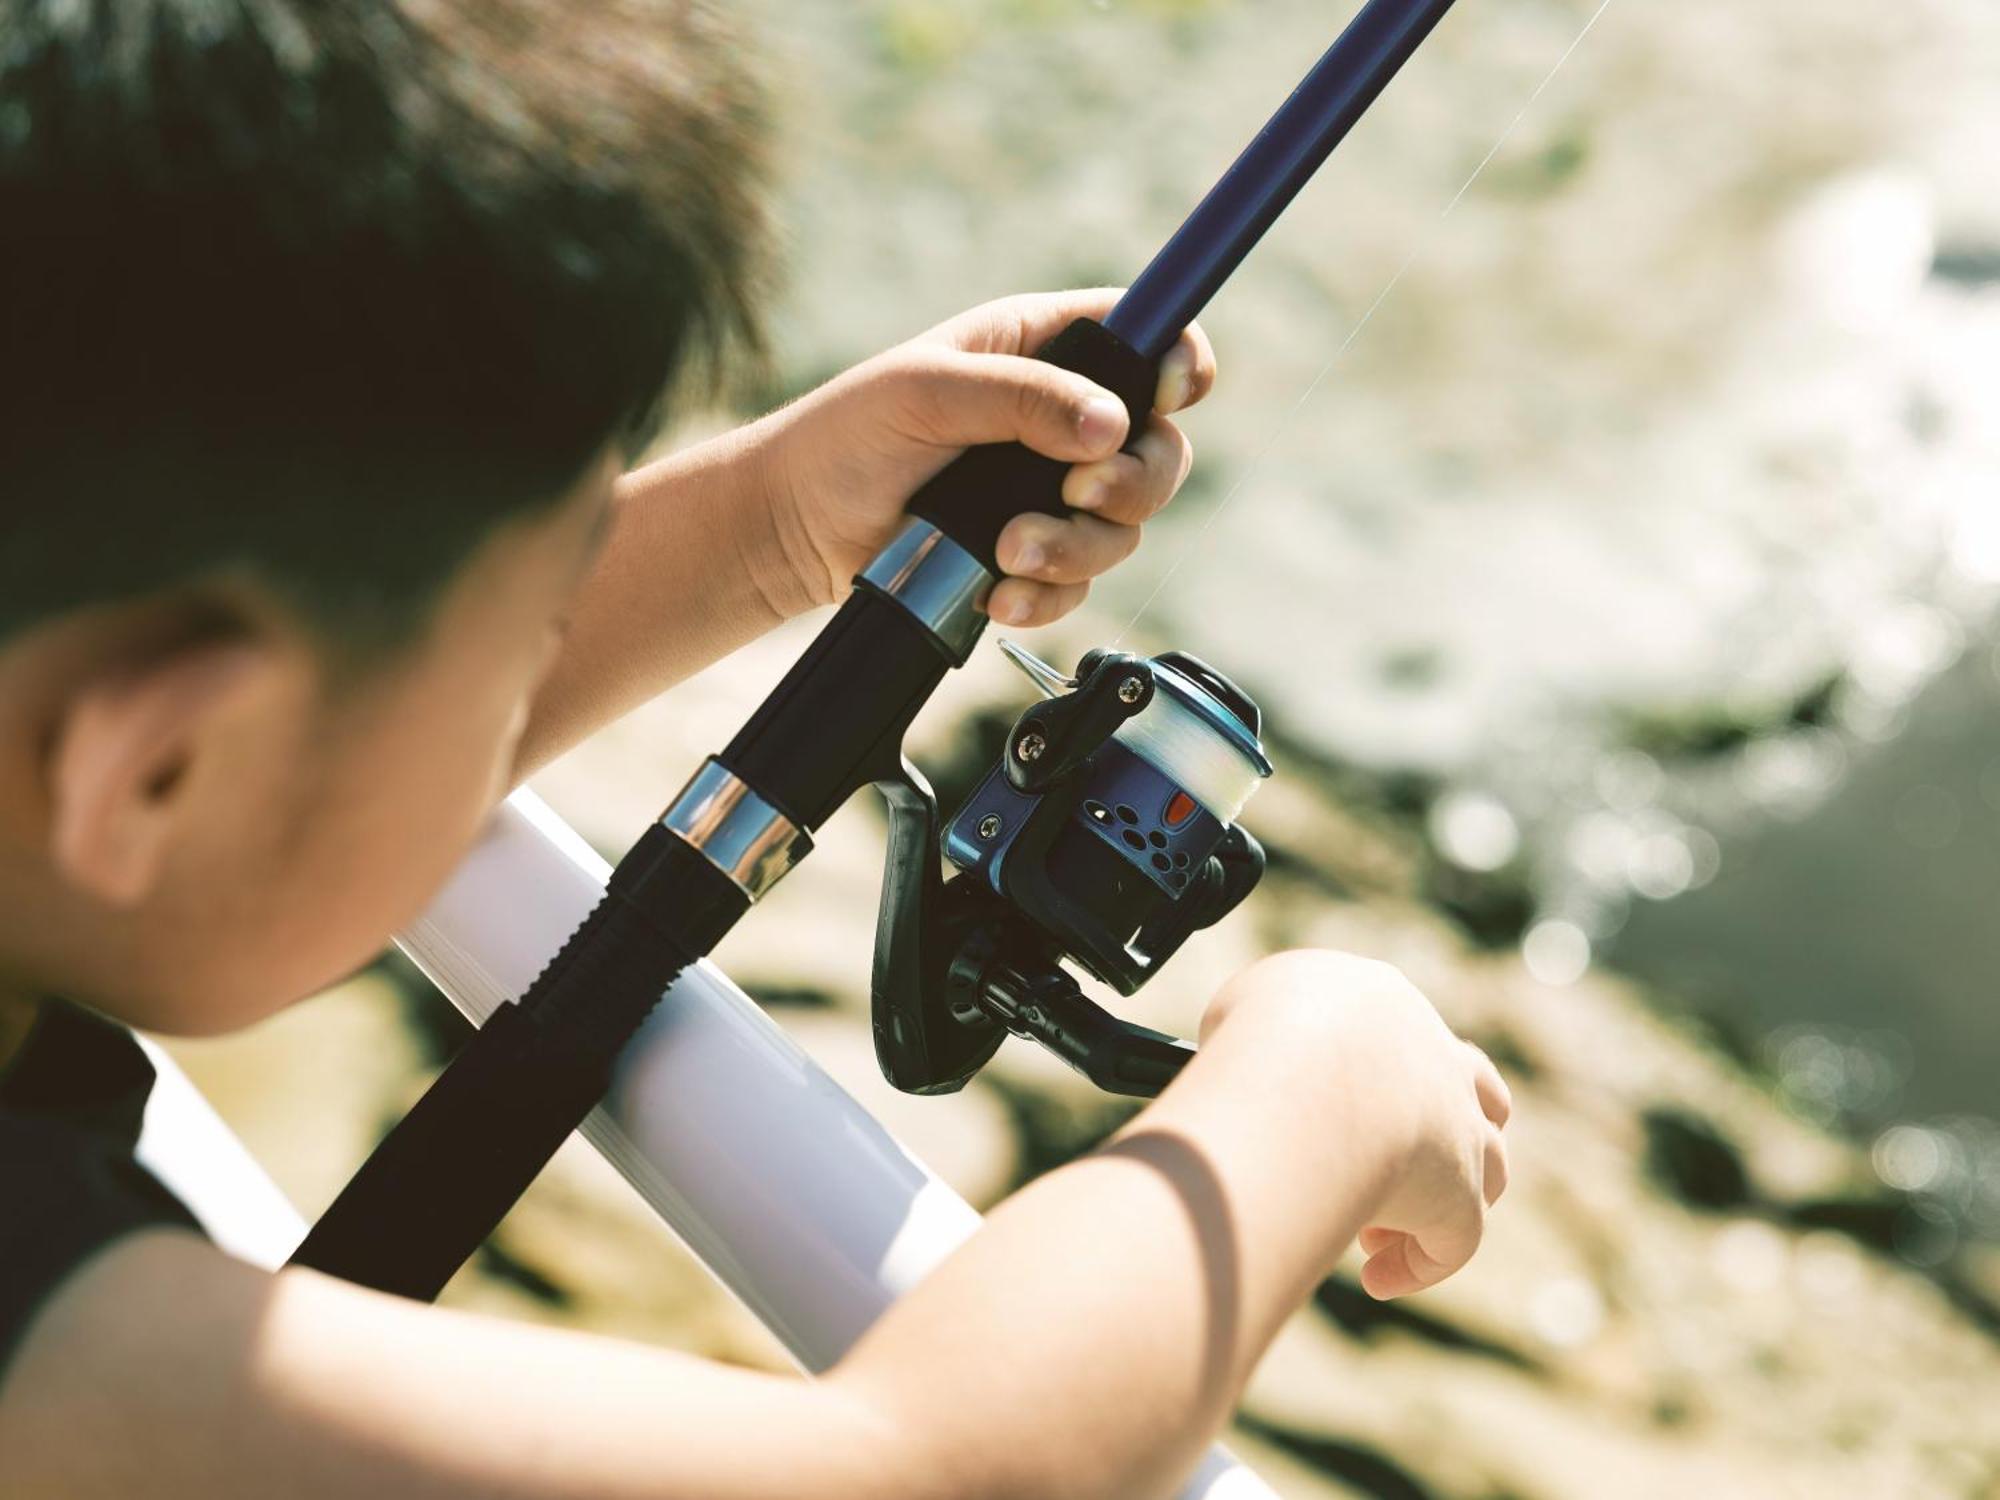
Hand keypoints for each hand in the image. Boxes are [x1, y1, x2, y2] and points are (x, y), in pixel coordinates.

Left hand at [752, 289, 1214, 625]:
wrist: (796, 529)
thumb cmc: (847, 437)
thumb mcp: (928, 391)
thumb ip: (1021, 398)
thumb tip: (1109, 425)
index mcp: (1041, 350)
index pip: (1145, 337)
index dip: (1178, 359)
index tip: (1172, 392)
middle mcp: (1059, 418)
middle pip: (1158, 447)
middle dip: (1132, 481)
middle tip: (1079, 494)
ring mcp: (1049, 492)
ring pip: (1123, 527)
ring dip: (1076, 547)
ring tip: (1005, 550)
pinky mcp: (1030, 555)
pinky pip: (1079, 583)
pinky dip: (1047, 593)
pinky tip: (998, 591)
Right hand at [1201, 951, 1511, 1298]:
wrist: (1304, 1072)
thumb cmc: (1263, 1031)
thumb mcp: (1254, 1002)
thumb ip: (1268, 1025)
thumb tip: (1256, 1059)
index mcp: (1390, 1009)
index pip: (1401, 1041)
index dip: (1367, 1084)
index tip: (1320, 1117)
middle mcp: (1440, 1065)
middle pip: (1475, 1097)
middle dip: (1437, 1133)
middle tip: (1372, 1167)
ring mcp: (1459, 1134)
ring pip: (1486, 1171)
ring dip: (1433, 1202)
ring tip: (1371, 1235)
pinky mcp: (1458, 1200)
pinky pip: (1453, 1243)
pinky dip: (1417, 1265)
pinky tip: (1377, 1281)